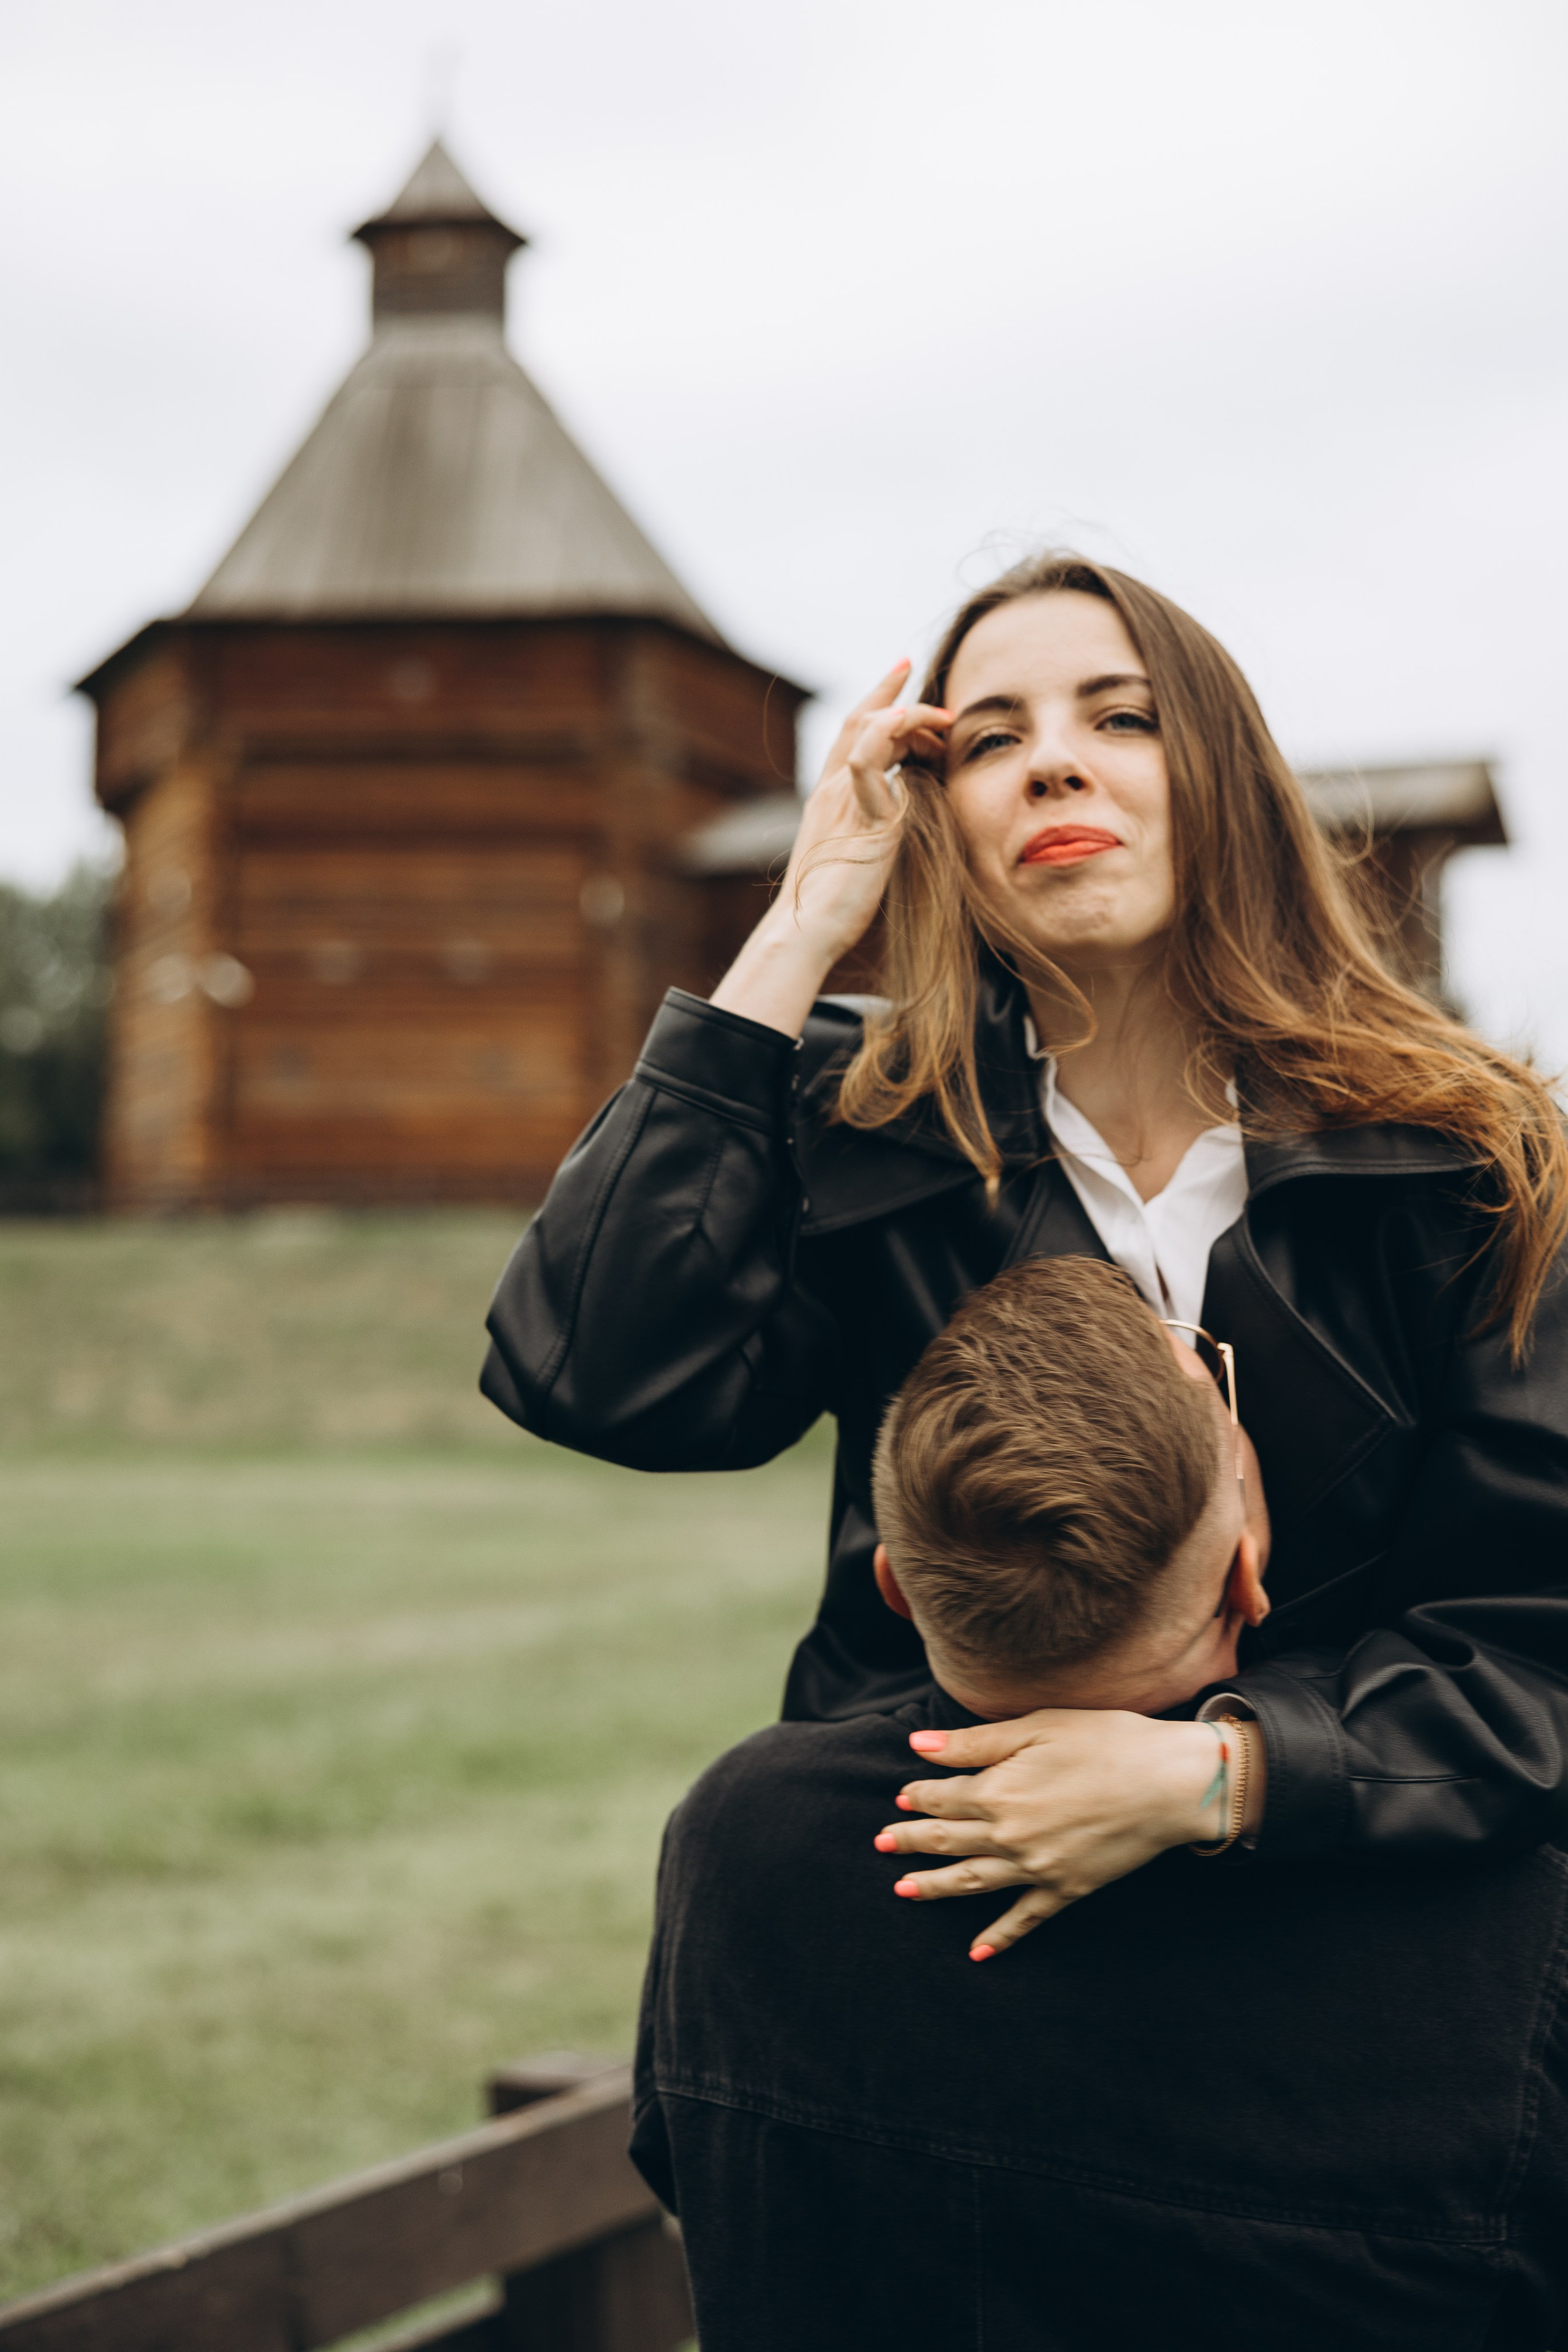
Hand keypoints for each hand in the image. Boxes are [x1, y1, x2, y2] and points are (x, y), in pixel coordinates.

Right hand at [709, 662, 950, 1036]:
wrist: (808, 929)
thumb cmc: (830, 907)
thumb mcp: (856, 858)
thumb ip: (874, 829)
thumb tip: (900, 816)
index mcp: (828, 800)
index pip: (849, 739)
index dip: (871, 707)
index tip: (895, 685)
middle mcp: (831, 791)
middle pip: (856, 721)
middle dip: (883, 688)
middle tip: (907, 664)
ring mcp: (843, 799)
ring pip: (869, 731)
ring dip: (909, 714)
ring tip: (942, 717)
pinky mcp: (861, 815)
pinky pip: (870, 759)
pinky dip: (893, 732)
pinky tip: (919, 727)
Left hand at [872, 1710, 1229, 1958]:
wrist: (1171, 1784)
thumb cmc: (1107, 1742)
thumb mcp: (1037, 1727)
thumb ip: (973, 1742)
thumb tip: (918, 1746)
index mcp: (998, 1790)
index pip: (942, 1797)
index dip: (919, 1795)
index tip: (902, 1797)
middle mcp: (1008, 1835)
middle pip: (946, 1840)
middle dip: (910, 1842)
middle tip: (881, 1845)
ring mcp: (1036, 1868)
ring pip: (971, 1881)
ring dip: (933, 1887)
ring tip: (903, 1890)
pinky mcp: (1066, 1890)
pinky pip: (1024, 1920)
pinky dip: (999, 1937)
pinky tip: (978, 1953)